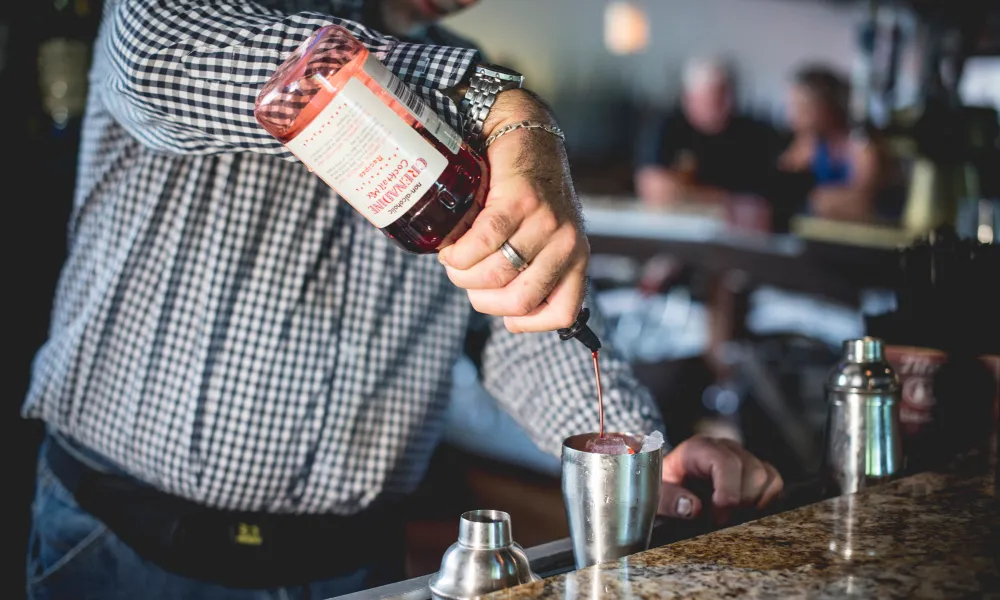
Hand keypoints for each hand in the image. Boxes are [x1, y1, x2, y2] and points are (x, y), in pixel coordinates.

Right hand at [438, 89, 588, 332]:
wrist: (524, 132)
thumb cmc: (527, 191)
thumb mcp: (545, 234)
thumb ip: (534, 267)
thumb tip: (504, 309)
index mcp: (576, 257)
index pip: (562, 313)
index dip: (526, 323)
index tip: (504, 316)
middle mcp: (568, 244)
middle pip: (519, 300)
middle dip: (482, 299)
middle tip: (466, 281)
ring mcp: (547, 222)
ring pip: (496, 273)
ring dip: (462, 275)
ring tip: (454, 261)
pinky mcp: (521, 201)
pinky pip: (483, 243)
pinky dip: (458, 252)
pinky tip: (451, 247)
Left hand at [657, 435, 782, 523]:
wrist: (669, 481)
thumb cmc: (663, 486)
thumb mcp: (655, 493)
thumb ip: (669, 499)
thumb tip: (693, 508)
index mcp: (699, 448)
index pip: (727, 463)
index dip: (728, 494)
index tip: (718, 518)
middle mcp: (724, 447)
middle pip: (752, 471)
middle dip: (740, 502)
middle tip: (721, 520)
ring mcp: (742, 456)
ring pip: (767, 477)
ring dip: (754, 503)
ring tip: (730, 514)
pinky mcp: (754, 468)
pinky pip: (774, 482)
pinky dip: (765, 500)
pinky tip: (744, 510)